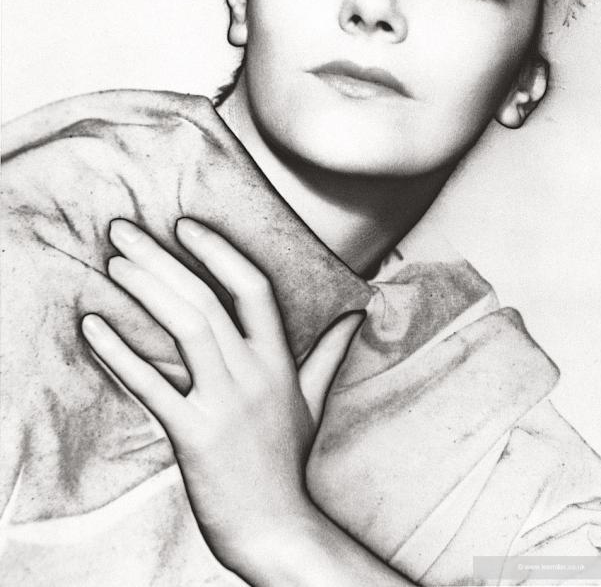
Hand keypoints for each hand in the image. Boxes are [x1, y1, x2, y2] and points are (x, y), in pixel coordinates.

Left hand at [81, 218, 363, 570]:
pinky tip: (93, 326)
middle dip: (162, 258)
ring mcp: (224, 403)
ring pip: (186, 327)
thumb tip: (355, 318)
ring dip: (146, 289)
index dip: (219, 251)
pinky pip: (153, 385)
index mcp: (278, 361)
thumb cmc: (287, 460)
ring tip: (113, 261)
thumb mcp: (313, 401)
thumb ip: (328, 354)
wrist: (275, 528)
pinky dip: (119, 353)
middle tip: (123, 229)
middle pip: (207, 299)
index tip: (185, 225)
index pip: (254, 288)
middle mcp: (253, 373)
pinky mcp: (194, 436)